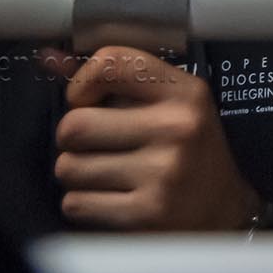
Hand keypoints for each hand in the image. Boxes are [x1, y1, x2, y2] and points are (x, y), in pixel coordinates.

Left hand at [49, 45, 261, 230]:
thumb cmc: (189, 152)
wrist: (225, 214)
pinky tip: (112, 200)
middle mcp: (177, 128)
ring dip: (77, 173)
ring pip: (68, 167)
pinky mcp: (146, 214)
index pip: (110, 62)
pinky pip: (75, 203)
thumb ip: (112, 80)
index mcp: (185, 93)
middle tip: (95, 145)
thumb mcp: (167, 106)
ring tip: (107, 174)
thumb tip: (47, 57)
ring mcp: (162, 173)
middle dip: (73, 139)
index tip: (89, 101)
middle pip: (75, 124)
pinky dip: (84, 203)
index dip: (83, 83)